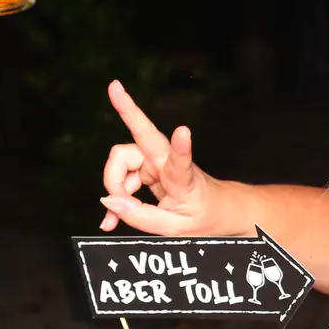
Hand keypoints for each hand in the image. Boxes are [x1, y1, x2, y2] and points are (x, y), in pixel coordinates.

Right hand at [99, 80, 223, 233]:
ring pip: (122, 160)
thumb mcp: (175, 229)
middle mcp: (169, 163)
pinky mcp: (148, 168)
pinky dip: (116, 197)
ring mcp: (157, 162)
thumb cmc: (204, 217)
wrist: (219, 210)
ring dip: (114, 186)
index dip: (182, 148)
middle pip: (140, 140)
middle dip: (126, 117)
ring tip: (117, 215)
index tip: (184, 131)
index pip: (183, 163)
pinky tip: (112, 218)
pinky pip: (122, 177)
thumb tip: (109, 202)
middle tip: (114, 100)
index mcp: (185, 180)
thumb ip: (140, 216)